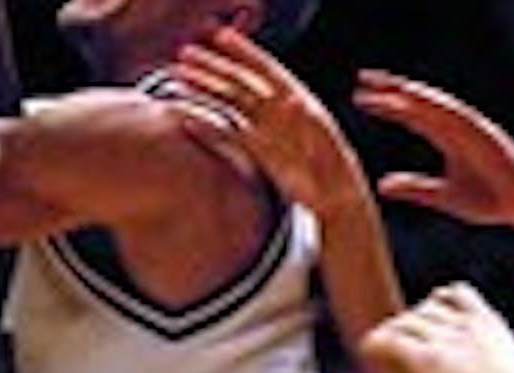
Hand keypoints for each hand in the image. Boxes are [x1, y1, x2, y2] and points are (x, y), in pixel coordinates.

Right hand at [170, 27, 365, 214]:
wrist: (333, 194)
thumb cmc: (335, 166)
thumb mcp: (325, 141)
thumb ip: (307, 121)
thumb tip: (293, 100)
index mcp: (295, 98)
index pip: (265, 69)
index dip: (244, 51)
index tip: (221, 37)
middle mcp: (276, 109)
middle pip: (240, 82)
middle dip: (213, 67)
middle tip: (185, 54)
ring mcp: (265, 128)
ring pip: (230, 102)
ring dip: (205, 89)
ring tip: (179, 78)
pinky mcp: (257, 150)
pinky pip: (228, 134)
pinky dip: (208, 127)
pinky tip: (188, 119)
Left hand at [353, 70, 513, 228]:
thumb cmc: (489, 201)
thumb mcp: (443, 197)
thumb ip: (415, 189)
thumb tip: (381, 186)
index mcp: (448, 139)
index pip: (412, 116)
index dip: (388, 105)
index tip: (360, 98)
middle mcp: (458, 128)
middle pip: (421, 103)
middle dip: (395, 89)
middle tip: (364, 78)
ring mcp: (474, 129)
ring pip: (440, 106)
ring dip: (416, 94)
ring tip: (390, 86)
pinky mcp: (488, 135)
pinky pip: (463, 118)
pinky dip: (444, 109)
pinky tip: (424, 101)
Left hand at [362, 282, 513, 372]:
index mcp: (490, 324)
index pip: (456, 293)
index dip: (439, 302)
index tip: (432, 313)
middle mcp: (464, 325)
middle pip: (426, 308)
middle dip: (412, 321)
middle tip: (401, 338)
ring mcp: (444, 340)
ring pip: (405, 322)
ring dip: (393, 332)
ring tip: (380, 344)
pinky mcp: (425, 359)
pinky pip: (390, 341)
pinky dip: (376, 343)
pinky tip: (368, 349)